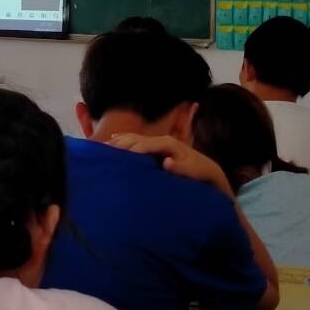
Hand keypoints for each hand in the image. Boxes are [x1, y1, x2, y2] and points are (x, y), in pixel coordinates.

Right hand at [109, 133, 232, 197]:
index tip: (118, 156)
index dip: (132, 149)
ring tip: (103, 146)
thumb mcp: (192, 171)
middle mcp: (162, 139)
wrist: (206, 168)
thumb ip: (179, 167)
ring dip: (119, 141)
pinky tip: (112, 140)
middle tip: (103, 150)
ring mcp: (158, 141)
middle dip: (120, 143)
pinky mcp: (155, 146)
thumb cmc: (198, 171)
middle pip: (136, 138)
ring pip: (134, 137)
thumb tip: (166, 163)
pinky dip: (123, 139)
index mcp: (169, 143)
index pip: (146, 144)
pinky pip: (135, 140)